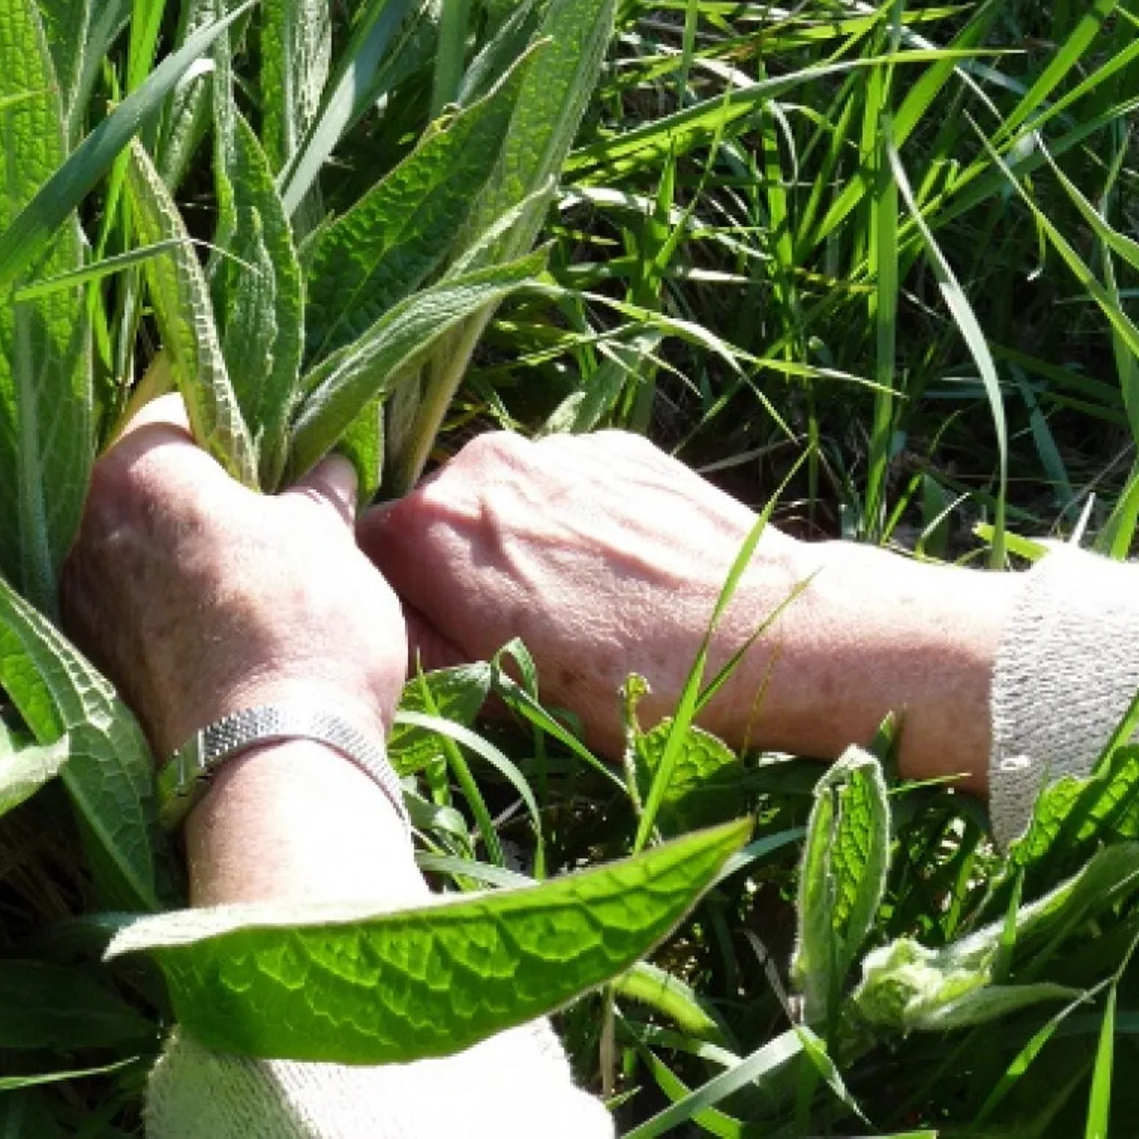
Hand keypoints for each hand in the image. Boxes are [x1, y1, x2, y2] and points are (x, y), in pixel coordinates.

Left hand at [64, 395, 422, 906]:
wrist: (269, 769)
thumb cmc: (301, 625)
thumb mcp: (327, 532)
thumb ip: (316, 485)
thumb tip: (326, 465)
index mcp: (133, 472)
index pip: (176, 410)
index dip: (232, 421)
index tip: (273, 446)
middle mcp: (82, 531)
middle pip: (145, 483)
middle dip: (202, 489)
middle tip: (269, 509)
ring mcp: (80, 606)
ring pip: (136, 549)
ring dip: (183, 551)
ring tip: (253, 575)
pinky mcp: (91, 670)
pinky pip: (132, 611)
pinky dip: (169, 608)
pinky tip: (226, 629)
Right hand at [359, 428, 1016, 784]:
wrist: (768, 632)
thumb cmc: (625, 682)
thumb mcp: (500, 693)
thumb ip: (420, 649)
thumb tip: (384, 628)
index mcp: (429, 525)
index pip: (370, 555)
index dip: (399, 603)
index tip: (440, 643)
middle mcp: (480, 463)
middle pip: (440, 519)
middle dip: (462, 568)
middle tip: (516, 634)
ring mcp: (554, 446)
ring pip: (510, 500)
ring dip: (525, 544)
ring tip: (586, 608)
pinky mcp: (617, 445)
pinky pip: (571, 484)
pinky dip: (582, 522)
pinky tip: (628, 577)